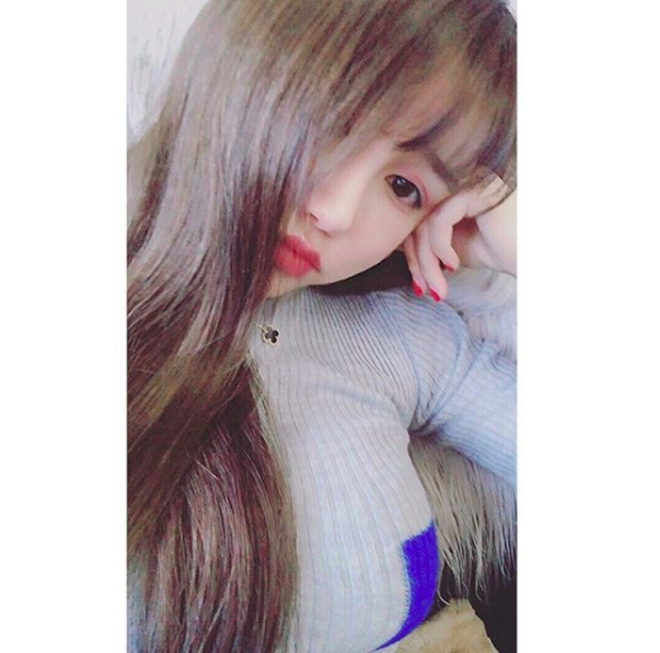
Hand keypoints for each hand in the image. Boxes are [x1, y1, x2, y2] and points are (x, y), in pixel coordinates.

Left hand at [402, 178, 515, 301]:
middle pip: (417, 219)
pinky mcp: (476, 189)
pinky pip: (440, 218)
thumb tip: (392, 245)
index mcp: (451, 190)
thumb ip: (425, 242)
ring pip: (425, 221)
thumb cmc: (502, 250)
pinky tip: (453, 263)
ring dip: (427, 261)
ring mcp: (468, 180)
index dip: (412, 254)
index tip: (419, 285)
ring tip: (439, 287)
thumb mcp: (452, 248)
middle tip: (425, 290)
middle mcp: (458, 180)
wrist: (537, 258)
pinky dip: (439, 246)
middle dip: (417, 261)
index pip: (417, 218)